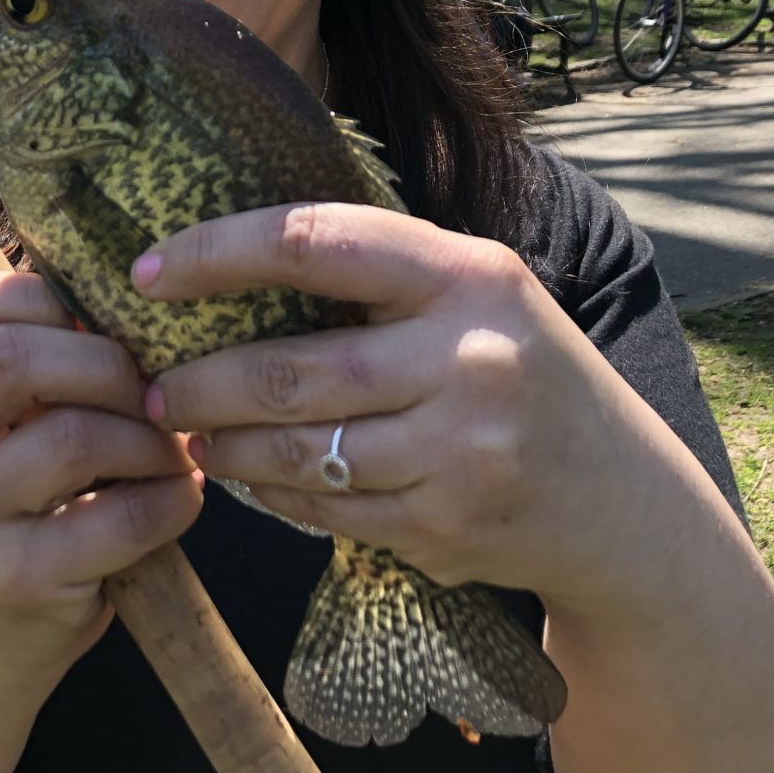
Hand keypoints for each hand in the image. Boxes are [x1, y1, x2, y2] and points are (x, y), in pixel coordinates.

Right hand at [0, 268, 200, 674]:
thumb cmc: (14, 486)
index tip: (89, 322)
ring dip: (148, 436)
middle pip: (10, 361)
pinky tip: (182, 494)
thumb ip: (29, 344)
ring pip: (71, 438)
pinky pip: (118, 518)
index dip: (36, 294)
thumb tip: (123, 289)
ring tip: (172, 445)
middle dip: (104, 363)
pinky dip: (171, 498)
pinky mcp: (12, 579)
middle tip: (151, 384)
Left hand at [134, 203, 683, 614]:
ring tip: (186, 433)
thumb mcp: (478, 294)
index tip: (149, 273)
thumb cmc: (520, 370)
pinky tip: (250, 476)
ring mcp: (461, 454)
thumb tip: (229, 260)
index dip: (216, 253)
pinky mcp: (447, 528)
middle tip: (150, 385)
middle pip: (288, 371)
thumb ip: (381, 274)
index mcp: (469, 276)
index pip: (315, 244)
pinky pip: (325, 510)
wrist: (623, 500)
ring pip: (297, 452)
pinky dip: (273, 493)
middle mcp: (470, 360)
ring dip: (222, 446)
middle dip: (199, 382)